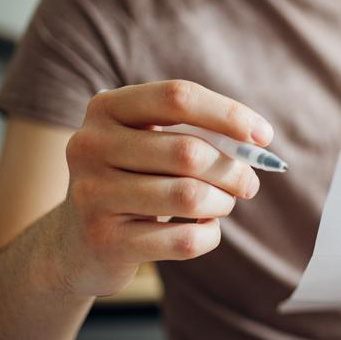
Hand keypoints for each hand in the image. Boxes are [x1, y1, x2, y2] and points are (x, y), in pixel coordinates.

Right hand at [55, 80, 273, 296]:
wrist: (76, 243)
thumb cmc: (134, 181)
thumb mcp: (152, 145)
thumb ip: (199, 134)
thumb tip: (258, 142)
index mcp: (106, 108)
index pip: (178, 97)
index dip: (228, 114)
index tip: (264, 136)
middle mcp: (90, 145)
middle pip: (189, 151)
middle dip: (234, 170)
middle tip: (248, 184)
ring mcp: (92, 194)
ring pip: (190, 196)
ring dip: (222, 202)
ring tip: (222, 204)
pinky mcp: (103, 241)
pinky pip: (183, 240)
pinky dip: (208, 236)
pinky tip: (202, 230)